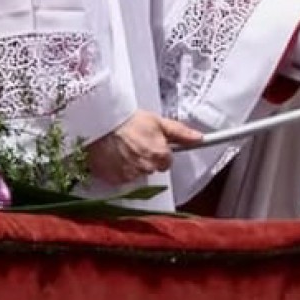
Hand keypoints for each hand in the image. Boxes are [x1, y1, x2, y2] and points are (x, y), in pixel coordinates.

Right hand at [86, 110, 201, 184]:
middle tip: (135, 143)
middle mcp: (146, 168)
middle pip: (152, 168)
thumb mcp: (158, 122)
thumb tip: (199, 138)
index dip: (160, 152)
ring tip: (123, 148)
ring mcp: (128, 175)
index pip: (167, 162)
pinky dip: (118, 169)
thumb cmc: (129, 120)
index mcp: (160, 155)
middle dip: (146, 158)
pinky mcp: (113, 179)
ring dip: (132, 164)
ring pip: (136, 173)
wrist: (100, 123)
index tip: (152, 143)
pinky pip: (120, 178)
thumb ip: (180, 133)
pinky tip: (114, 155)